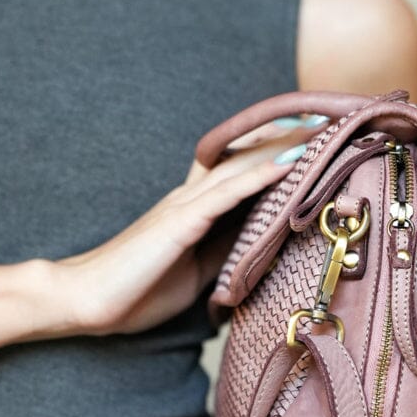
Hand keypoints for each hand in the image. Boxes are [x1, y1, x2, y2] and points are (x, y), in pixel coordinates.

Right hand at [49, 115, 327, 335]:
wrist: (86, 300)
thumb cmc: (137, 289)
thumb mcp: (196, 273)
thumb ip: (224, 255)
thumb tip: (259, 255)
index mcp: (195, 210)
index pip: (242, 172)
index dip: (277, 152)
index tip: (316, 140)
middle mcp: (192, 197)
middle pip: (246, 157)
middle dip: (288, 137)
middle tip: (329, 116)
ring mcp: (185, 206)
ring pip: (241, 166)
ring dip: (282, 145)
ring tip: (320, 125)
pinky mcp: (180, 223)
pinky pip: (226, 193)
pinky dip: (258, 176)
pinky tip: (287, 163)